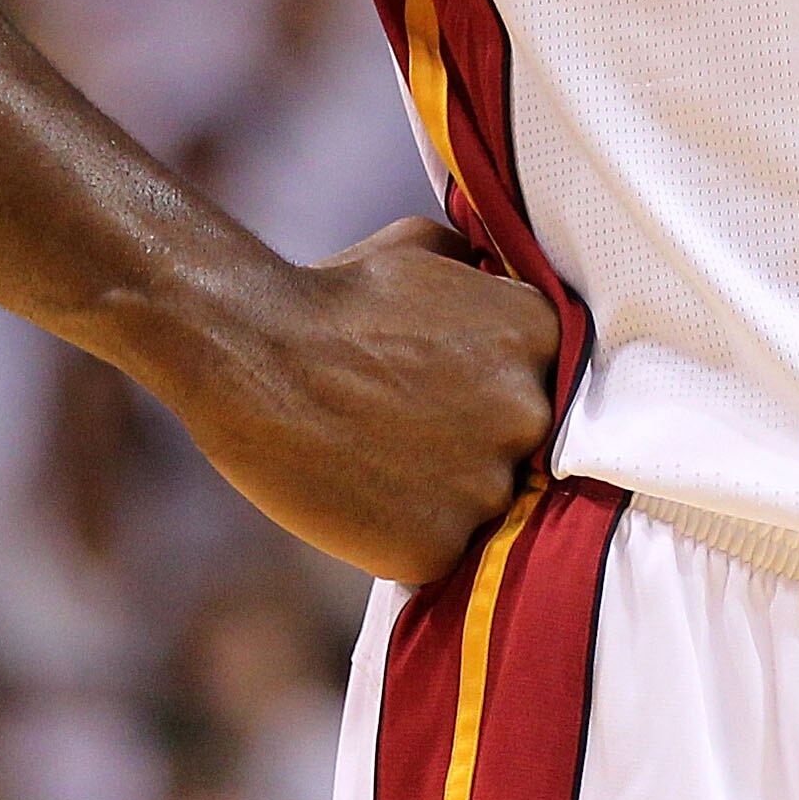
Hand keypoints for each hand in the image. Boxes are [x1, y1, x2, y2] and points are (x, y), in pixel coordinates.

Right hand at [157, 216, 557, 583]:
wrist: (253, 353)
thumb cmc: (334, 294)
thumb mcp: (426, 248)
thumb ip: (480, 273)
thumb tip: (497, 274)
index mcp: (542, 337)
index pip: (545, 380)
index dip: (493, 390)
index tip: (449, 388)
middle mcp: (531, 413)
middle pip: (524, 447)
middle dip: (476, 442)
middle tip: (411, 429)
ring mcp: (487, 485)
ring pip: (483, 504)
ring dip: (443, 494)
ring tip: (379, 461)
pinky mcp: (437, 545)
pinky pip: (438, 550)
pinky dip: (404, 536)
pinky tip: (364, 498)